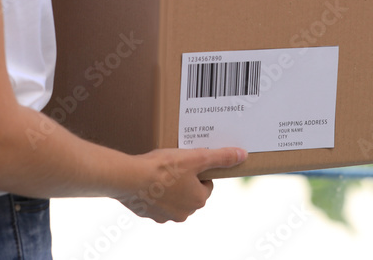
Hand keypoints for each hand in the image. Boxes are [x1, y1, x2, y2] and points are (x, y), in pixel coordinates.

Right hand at [118, 147, 247, 222]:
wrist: (129, 178)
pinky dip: (154, 192)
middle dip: (185, 179)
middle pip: (190, 191)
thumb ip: (221, 157)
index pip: (206, 183)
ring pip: (173, 198)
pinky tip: (148, 180)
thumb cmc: (164, 167)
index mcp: (198, 200)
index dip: (199, 170)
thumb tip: (243, 155)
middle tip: (174, 164)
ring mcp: (164, 216)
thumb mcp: (197, 157)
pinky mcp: (147, 214)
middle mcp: (184, 213)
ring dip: (170, 186)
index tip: (188, 161)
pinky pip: (156, 202)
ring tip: (160, 171)